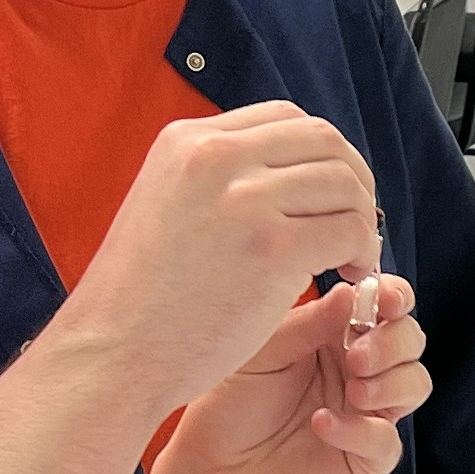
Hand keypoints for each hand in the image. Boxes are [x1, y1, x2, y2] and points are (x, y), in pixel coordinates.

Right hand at [57, 103, 379, 420]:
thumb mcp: (165, 206)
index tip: (329, 194)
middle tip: (354, 224)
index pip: (285, 118)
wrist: (111, 355)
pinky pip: (350, 230)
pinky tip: (347, 276)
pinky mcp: (272, 248)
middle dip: (354, 180)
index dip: (322, 155)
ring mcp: (244, 200)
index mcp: (186, 140)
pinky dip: (363, 251)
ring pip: (344, 183)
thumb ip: (217, 181)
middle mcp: (215, 156)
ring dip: (362, 219)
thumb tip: (285, 175)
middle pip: (324, 141)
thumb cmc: (140, 301)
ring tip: (351, 258)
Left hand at [165, 274, 427, 473]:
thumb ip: (309, 322)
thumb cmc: (228, 409)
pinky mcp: (362, 457)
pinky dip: (361, 430)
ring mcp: (363, 413)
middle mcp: (354, 371)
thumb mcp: (262, 352)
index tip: (387, 299)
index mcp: (333, 336)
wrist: (212, 471)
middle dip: (394, 342)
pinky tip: (322, 424)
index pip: (384, 306)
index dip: (395, 297)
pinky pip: (387, 440)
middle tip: (357, 355)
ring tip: (351, 391)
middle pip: (410, 342)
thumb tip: (354, 292)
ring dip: (391, 382)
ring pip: (414, 385)